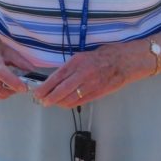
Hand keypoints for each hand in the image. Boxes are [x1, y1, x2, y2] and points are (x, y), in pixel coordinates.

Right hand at [0, 31, 35, 99]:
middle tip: (19, 85)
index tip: (25, 88)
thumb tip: (32, 71)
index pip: (3, 75)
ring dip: (6, 93)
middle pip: (1, 90)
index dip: (15, 83)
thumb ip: (20, 61)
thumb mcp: (7, 50)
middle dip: (13, 90)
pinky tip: (0, 86)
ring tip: (9, 85)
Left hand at [31, 42, 148, 108]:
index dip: (45, 87)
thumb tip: (55, 79)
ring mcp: (91, 84)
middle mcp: (83, 73)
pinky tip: (63, 104)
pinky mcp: (98, 93)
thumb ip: (69, 68)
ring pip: (70, 98)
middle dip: (49, 97)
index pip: (57, 77)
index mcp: (77, 62)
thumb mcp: (82, 56)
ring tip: (51, 103)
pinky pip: (80, 101)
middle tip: (41, 101)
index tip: (37, 92)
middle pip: (61, 90)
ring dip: (58, 102)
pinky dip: (69, 104)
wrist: (123, 61)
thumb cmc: (101, 57)